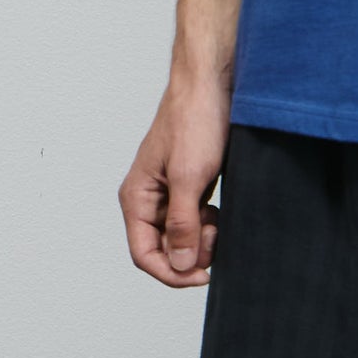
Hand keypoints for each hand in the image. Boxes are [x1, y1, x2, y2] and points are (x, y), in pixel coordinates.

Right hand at [117, 72, 231, 286]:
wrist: (213, 82)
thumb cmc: (195, 120)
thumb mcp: (189, 177)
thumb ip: (182, 224)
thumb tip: (180, 265)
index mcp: (137, 197)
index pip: (144, 255)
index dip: (172, 272)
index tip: (203, 275)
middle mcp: (149, 198)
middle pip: (164, 249)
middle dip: (191, 252)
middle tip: (216, 237)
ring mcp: (170, 192)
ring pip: (182, 236)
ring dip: (202, 238)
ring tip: (219, 220)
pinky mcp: (191, 184)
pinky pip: (196, 219)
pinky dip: (209, 223)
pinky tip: (221, 211)